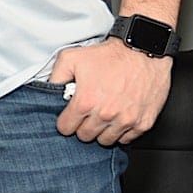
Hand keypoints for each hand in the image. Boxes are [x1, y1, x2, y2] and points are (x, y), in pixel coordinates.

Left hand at [49, 39, 172, 145]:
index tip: (70, 116)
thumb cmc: (110, 55)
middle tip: (87, 114)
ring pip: (106, 141)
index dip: (66, 122)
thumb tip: (49, 91)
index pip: (66, 128)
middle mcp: (106, 114)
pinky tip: (118, 117)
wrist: (143, 51)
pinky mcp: (143, 123)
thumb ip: (56, 76)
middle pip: (85, 136)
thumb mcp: (71, 58)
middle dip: (83, 126)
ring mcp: (126, 121)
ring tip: (103, 115)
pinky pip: (127, 139)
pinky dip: (121, 132)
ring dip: (102, 131)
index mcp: (86, 102)